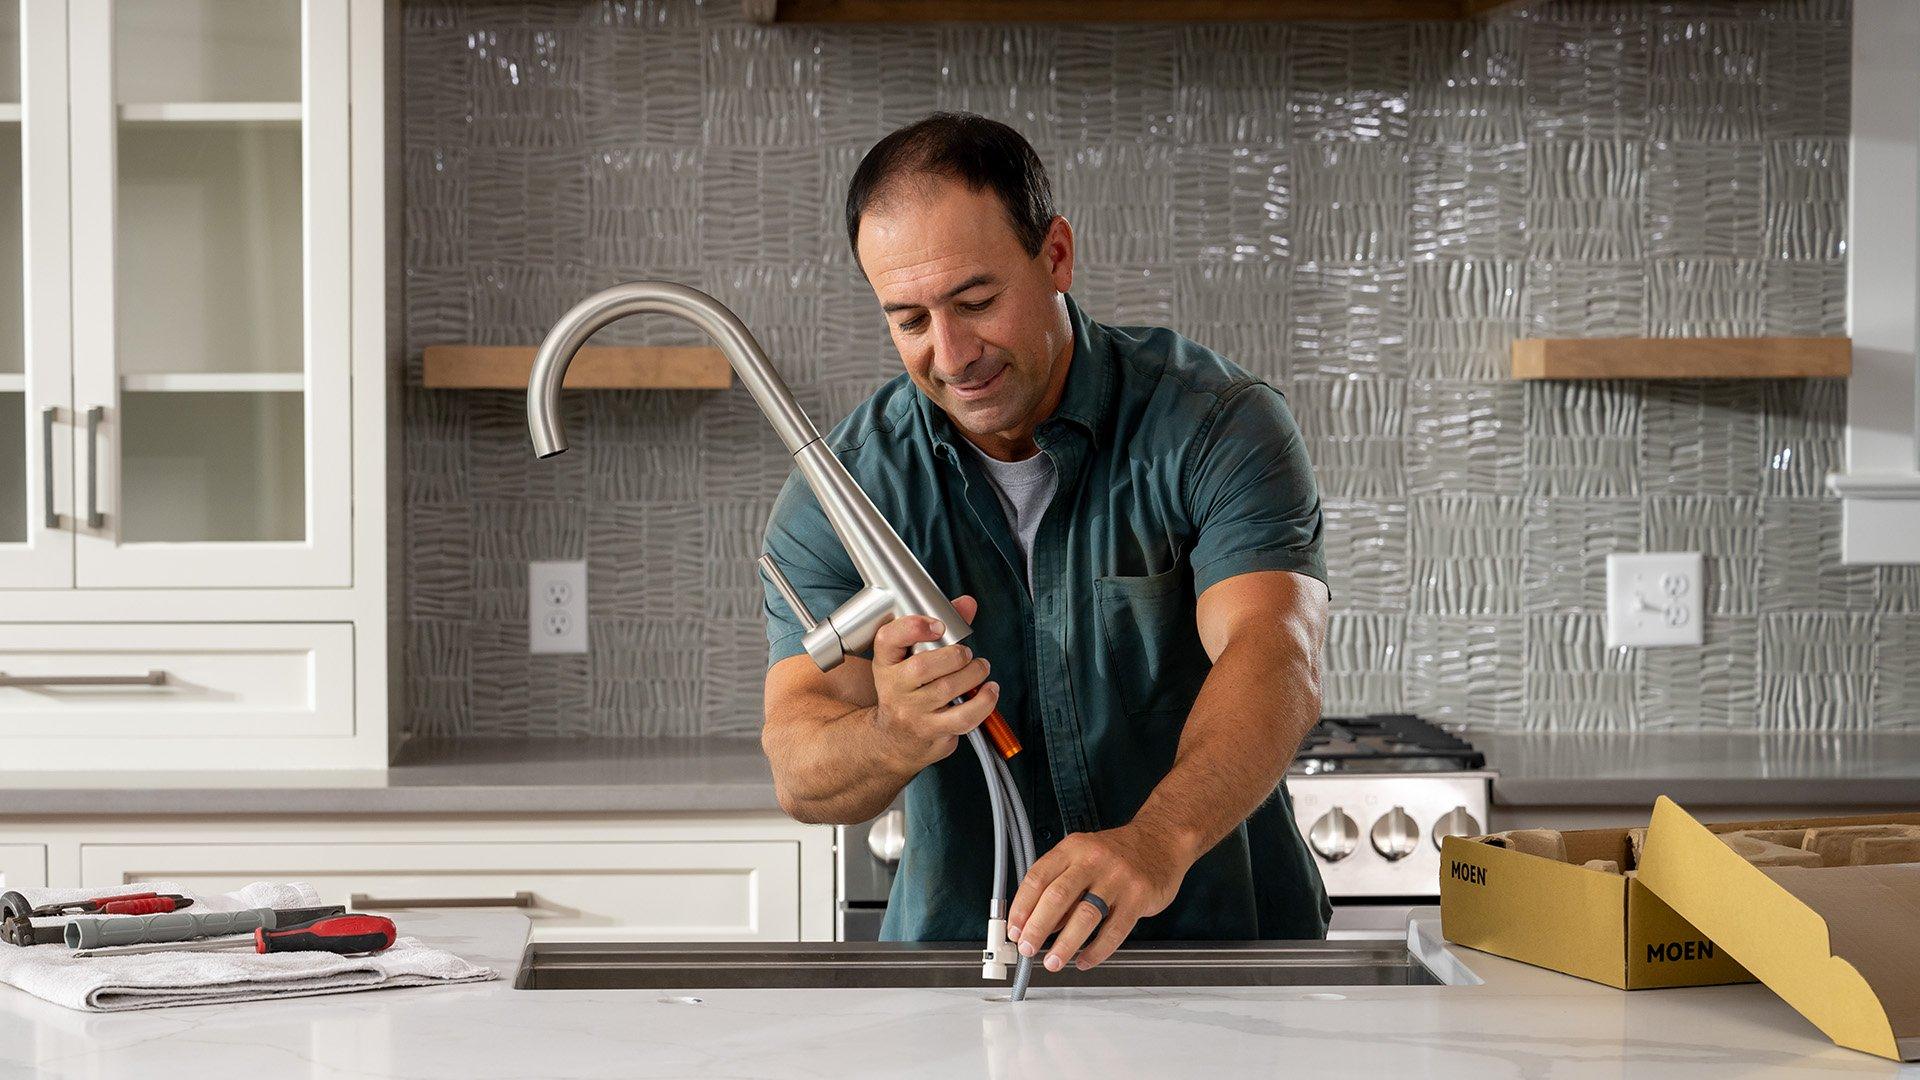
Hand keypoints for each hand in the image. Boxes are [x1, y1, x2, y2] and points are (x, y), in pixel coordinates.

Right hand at [869, 595, 998, 772]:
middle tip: (967, 654)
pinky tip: (990, 691)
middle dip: (956, 655)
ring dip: (974, 674)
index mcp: (886, 663)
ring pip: (947, 688)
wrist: (893, 739)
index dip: (913, 628)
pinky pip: (963, 717)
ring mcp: (911, 712)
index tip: (937, 625)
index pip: (887, 640)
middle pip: (924, 665)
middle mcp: (894, 688)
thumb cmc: (908, 691)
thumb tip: (967, 604)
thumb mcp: (912, 659)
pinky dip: (984, 702)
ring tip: (980, 669)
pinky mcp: (931, 731)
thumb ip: (942, 628)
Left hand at [1006, 822, 1194, 972]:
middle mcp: (1093, 860)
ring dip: (1065, 944)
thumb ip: (1062, 887)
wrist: (1161, 841)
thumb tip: (1037, 924)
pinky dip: (1096, 950)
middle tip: (1027, 949)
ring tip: (1053, 961)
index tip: (1014, 929)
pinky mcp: (1138, 897)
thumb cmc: (1118, 853)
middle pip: (1057, 897)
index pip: (1038, 877)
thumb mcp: (1083, 857)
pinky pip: (1114, 930)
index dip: (1022, 907)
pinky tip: (1084, 960)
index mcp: (1073, 848)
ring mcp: (1117, 878)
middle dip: (1037, 928)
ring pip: (1085, 916)